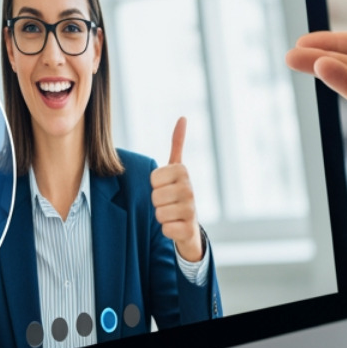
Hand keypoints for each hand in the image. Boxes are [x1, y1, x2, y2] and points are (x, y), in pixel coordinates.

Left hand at [151, 117, 203, 262]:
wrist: (190, 225)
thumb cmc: (177, 194)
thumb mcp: (176, 169)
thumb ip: (177, 144)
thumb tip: (182, 117)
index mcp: (184, 172)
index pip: (154, 178)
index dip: (155, 185)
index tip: (166, 187)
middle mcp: (191, 189)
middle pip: (155, 196)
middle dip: (157, 202)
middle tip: (168, 203)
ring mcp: (192, 210)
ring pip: (159, 213)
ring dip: (162, 216)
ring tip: (172, 214)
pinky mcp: (189, 229)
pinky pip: (165, 229)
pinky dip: (167, 230)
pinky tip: (176, 226)